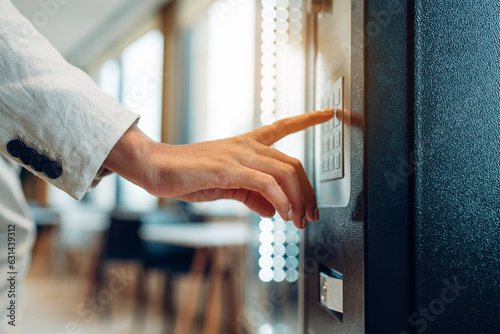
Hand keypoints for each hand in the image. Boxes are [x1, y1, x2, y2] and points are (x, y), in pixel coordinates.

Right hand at [103, 110, 333, 228]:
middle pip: (293, 163)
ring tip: (299, 220)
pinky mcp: (228, 168)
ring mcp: (238, 155)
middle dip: (309, 192)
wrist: (157, 168)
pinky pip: (265, 183)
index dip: (307, 118)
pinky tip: (284, 215)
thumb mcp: (228, 187)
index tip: (328, 112)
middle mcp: (247, 145)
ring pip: (285, 172)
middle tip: (311, 215)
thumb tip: (274, 210)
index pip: (283, 126)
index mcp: (247, 145)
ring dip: (298, 200)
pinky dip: (281, 200)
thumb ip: (252, 196)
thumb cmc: (188, 174)